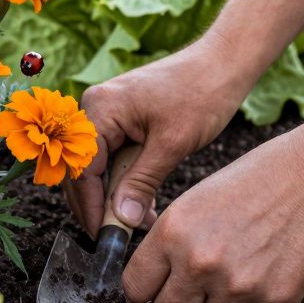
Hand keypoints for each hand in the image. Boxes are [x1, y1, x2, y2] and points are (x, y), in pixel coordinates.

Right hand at [66, 36, 256, 233]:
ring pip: (98, 168)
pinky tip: (145, 203)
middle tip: (123, 236)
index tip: (105, 238)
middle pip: (83, 170)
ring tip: (141, 222)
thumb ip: (142, 182)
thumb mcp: (171, 144)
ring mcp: (105, 113)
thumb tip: (121, 220)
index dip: (90, 207)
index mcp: (99, 109)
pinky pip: (112, 158)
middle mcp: (94, 109)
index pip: (81, 169)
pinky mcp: (120, 120)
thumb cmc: (201, 95)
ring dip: (115, 197)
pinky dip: (125, 182)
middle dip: (100, 206)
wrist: (222, 64)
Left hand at [121, 120, 303, 302]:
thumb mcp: (198, 199)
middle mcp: (200, 262)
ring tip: (229, 286)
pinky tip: (262, 279)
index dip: (143, 295)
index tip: (153, 294)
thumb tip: (155, 280)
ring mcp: (239, 286)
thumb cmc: (261, 177)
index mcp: (173, 231)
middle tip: (190, 299)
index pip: (135, 288)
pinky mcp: (276, 300)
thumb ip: (174, 240)